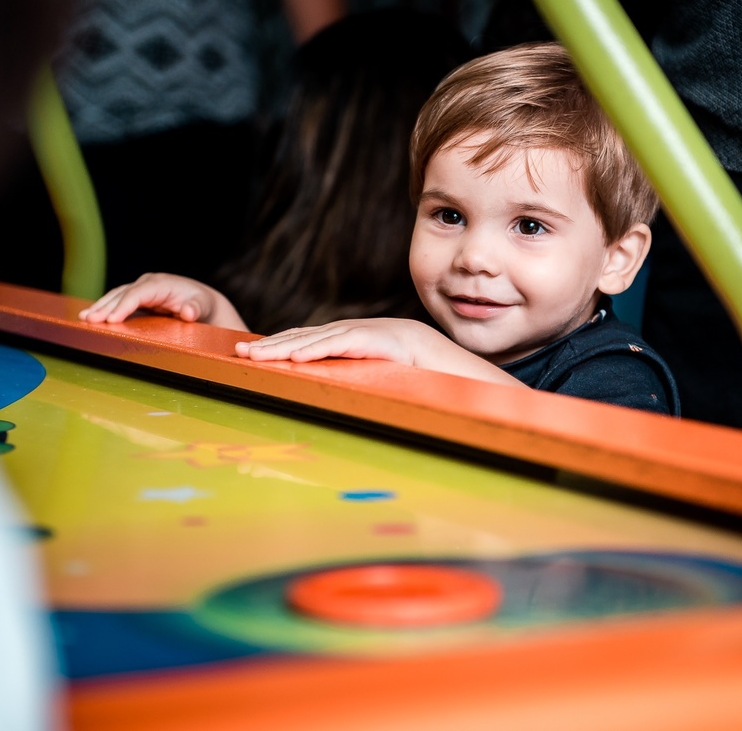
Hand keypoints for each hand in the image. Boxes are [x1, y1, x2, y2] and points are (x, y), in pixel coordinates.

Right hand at [78, 273, 248, 330]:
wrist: (200, 302)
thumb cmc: (200, 303)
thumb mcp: (201, 306)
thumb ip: (196, 308)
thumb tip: (188, 312)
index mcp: (160, 283)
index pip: (138, 293)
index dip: (124, 306)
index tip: (112, 319)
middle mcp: (147, 284)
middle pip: (122, 294)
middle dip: (105, 307)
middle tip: (89, 320)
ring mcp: (140, 290)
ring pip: (116, 297)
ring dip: (100, 307)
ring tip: (84, 319)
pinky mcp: (136, 299)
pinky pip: (117, 302)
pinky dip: (104, 309)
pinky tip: (90, 317)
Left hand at [235, 318, 524, 386]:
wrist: (498, 392)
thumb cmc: (455, 399)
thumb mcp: (405, 395)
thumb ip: (378, 392)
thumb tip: (349, 408)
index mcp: (383, 343)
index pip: (328, 340)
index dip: (292, 346)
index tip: (260, 357)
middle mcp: (385, 332)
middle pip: (321, 335)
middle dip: (279, 344)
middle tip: (242, 355)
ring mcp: (394, 334)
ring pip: (330, 336)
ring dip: (289, 347)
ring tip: (255, 357)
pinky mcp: (402, 343)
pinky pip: (355, 344)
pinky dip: (322, 350)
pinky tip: (294, 358)